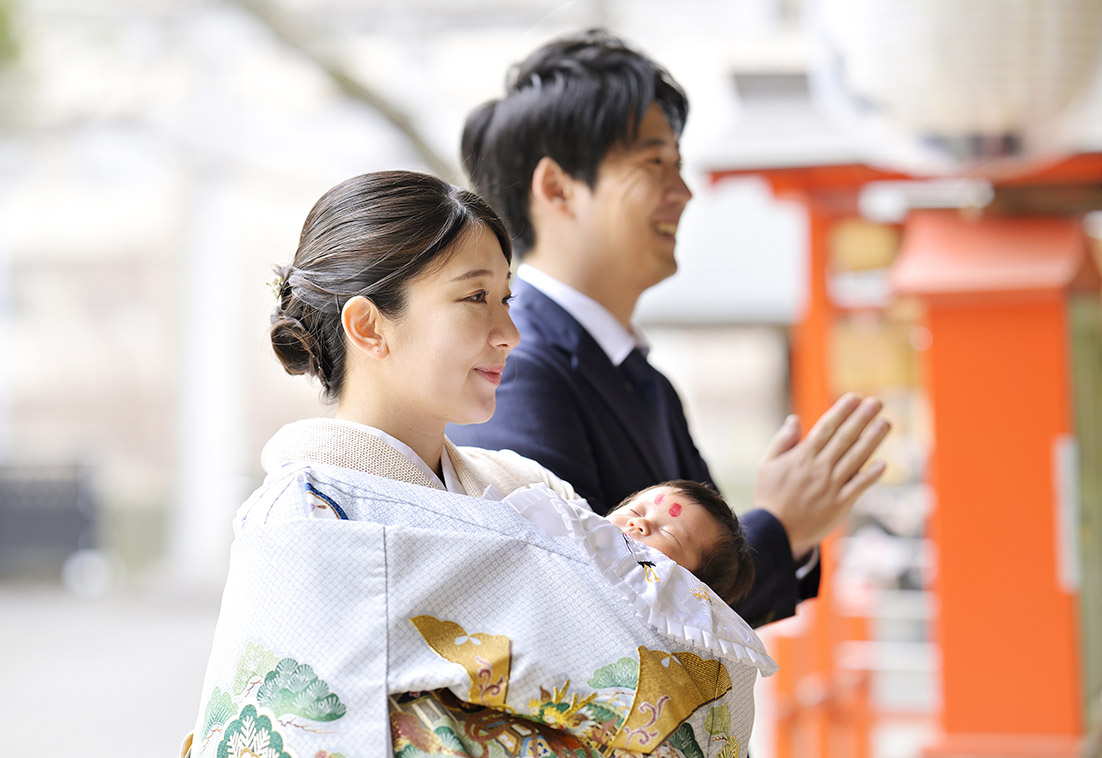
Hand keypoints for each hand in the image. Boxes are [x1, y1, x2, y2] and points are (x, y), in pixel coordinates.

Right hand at [755, 393, 889, 557]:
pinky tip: (883, 463)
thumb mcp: (767, 465)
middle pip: (845, 438)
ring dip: (872, 440)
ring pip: (856, 458)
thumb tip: (795, 419)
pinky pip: (858, 487)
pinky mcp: (839, 504)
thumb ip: (783, 441)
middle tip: (877, 402)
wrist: (776, 532)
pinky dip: (870, 475)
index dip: (842, 411)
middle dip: (862, 418)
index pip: (826, 428)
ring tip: (885, 423)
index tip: (855, 397)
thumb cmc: (770, 496)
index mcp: (802, 456)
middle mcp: (819, 468)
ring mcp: (831, 486)